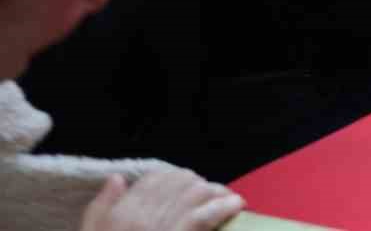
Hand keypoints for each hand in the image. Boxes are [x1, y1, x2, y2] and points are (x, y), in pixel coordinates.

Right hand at [80, 170, 243, 230]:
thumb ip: (101, 208)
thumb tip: (117, 178)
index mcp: (119, 214)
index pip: (154, 179)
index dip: (175, 178)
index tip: (188, 185)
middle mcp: (139, 217)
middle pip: (180, 181)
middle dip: (199, 184)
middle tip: (212, 194)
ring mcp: (160, 228)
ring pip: (196, 193)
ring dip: (216, 192)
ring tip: (228, 199)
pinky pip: (204, 216)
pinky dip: (223, 207)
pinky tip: (236, 205)